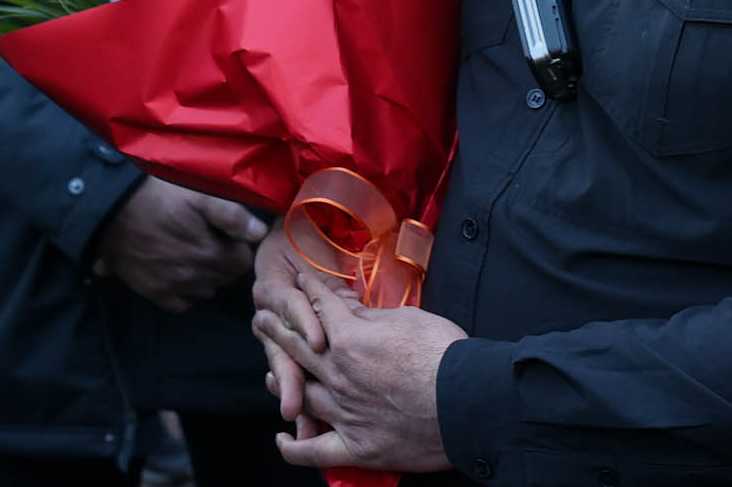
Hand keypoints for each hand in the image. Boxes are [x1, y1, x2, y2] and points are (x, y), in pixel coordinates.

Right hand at [95, 177, 266, 314]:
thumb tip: (259, 233)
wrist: (112, 210)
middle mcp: (195, 277)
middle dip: (223, 261)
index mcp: (210, 253)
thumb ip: (233, 216)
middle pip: (225, 277)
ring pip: (206, 291)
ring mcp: (174, 288)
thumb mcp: (199, 196)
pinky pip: (183, 304)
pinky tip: (178, 272)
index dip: (236, 246)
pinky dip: (186, 292)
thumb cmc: (158, 197)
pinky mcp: (155, 293)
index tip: (224, 234)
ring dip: (206, 276)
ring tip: (192, 254)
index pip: (242, 262)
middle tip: (208, 241)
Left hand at [253, 263, 462, 473]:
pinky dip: (293, 448)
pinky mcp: (357, 447)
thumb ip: (371, 316)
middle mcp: (338, 375)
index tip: (299, 280)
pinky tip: (283, 439)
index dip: (308, 290)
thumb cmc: (445, 354)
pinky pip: (314, 451)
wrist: (470, 402)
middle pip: (295, 346)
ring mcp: (344, 413)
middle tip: (261, 317)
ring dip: (281, 381)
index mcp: (350, 338)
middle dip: (276, 327)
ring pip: (298, 395)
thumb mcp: (409, 318)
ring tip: (270, 372)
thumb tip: (349, 307)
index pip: (319, 307)